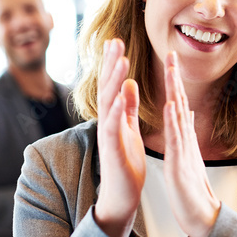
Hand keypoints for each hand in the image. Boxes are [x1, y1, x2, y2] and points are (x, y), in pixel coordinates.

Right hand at [94, 39, 145, 236]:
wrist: (122, 196)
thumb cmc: (126, 164)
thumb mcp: (129, 129)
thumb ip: (128, 107)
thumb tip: (128, 82)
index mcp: (114, 117)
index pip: (113, 85)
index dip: (114, 63)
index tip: (117, 41)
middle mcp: (107, 123)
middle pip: (107, 88)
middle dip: (111, 64)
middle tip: (115, 40)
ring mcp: (108, 136)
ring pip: (108, 104)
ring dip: (114, 81)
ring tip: (121, 60)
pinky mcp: (112, 150)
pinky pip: (112, 127)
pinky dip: (116, 111)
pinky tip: (120, 96)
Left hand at [162, 52, 220, 236]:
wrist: (202, 215)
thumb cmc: (193, 189)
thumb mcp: (189, 155)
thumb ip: (188, 132)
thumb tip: (188, 112)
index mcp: (184, 137)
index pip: (177, 104)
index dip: (173, 81)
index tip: (169, 60)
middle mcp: (186, 139)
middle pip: (180, 102)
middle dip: (175, 77)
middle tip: (172, 53)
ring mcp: (185, 149)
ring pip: (180, 115)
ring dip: (175, 92)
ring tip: (171, 70)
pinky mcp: (181, 162)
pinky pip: (178, 139)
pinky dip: (175, 120)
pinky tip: (172, 106)